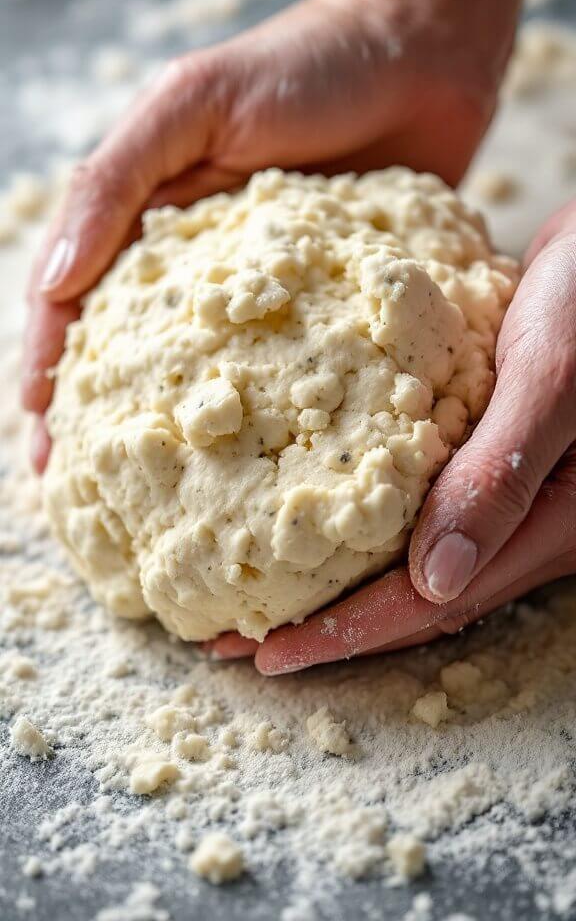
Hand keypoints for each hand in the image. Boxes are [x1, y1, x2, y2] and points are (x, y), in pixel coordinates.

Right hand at [22, 0, 500, 470]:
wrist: (422, 49)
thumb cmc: (303, 63)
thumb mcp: (190, 103)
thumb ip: (118, 181)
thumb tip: (56, 280)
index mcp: (153, 218)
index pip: (79, 306)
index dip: (52, 373)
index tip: (44, 448)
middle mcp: (202, 263)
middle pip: (134, 354)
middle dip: (105, 424)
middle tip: (89, 498)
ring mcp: (268, 290)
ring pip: (210, 374)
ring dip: (181, 435)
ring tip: (165, 505)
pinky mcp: (332, 305)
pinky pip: (295, 367)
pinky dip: (271, 415)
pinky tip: (262, 466)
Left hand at [208, 200, 575, 672]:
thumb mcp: (552, 379)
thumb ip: (500, 476)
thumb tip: (433, 581)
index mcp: (555, 523)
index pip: (436, 601)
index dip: (351, 631)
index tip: (271, 654)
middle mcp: (534, 523)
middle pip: (424, 598)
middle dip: (333, 625)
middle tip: (242, 639)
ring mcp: (515, 493)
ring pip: (421, 561)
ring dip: (346, 583)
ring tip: (268, 593)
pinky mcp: (493, 454)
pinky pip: (426, 510)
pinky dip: (370, 529)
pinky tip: (323, 517)